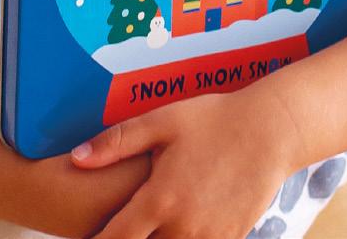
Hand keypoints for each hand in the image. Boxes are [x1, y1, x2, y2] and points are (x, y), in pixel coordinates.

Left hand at [70, 87, 302, 238]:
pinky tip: (180, 222)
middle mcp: (182, 227)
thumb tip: (75, 159)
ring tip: (154, 219)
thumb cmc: (214, 119)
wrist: (271, 130)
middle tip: (125, 224)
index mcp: (160, 199)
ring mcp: (208, 238)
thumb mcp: (163, 120)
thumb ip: (117, 142)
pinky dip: (185, 238)